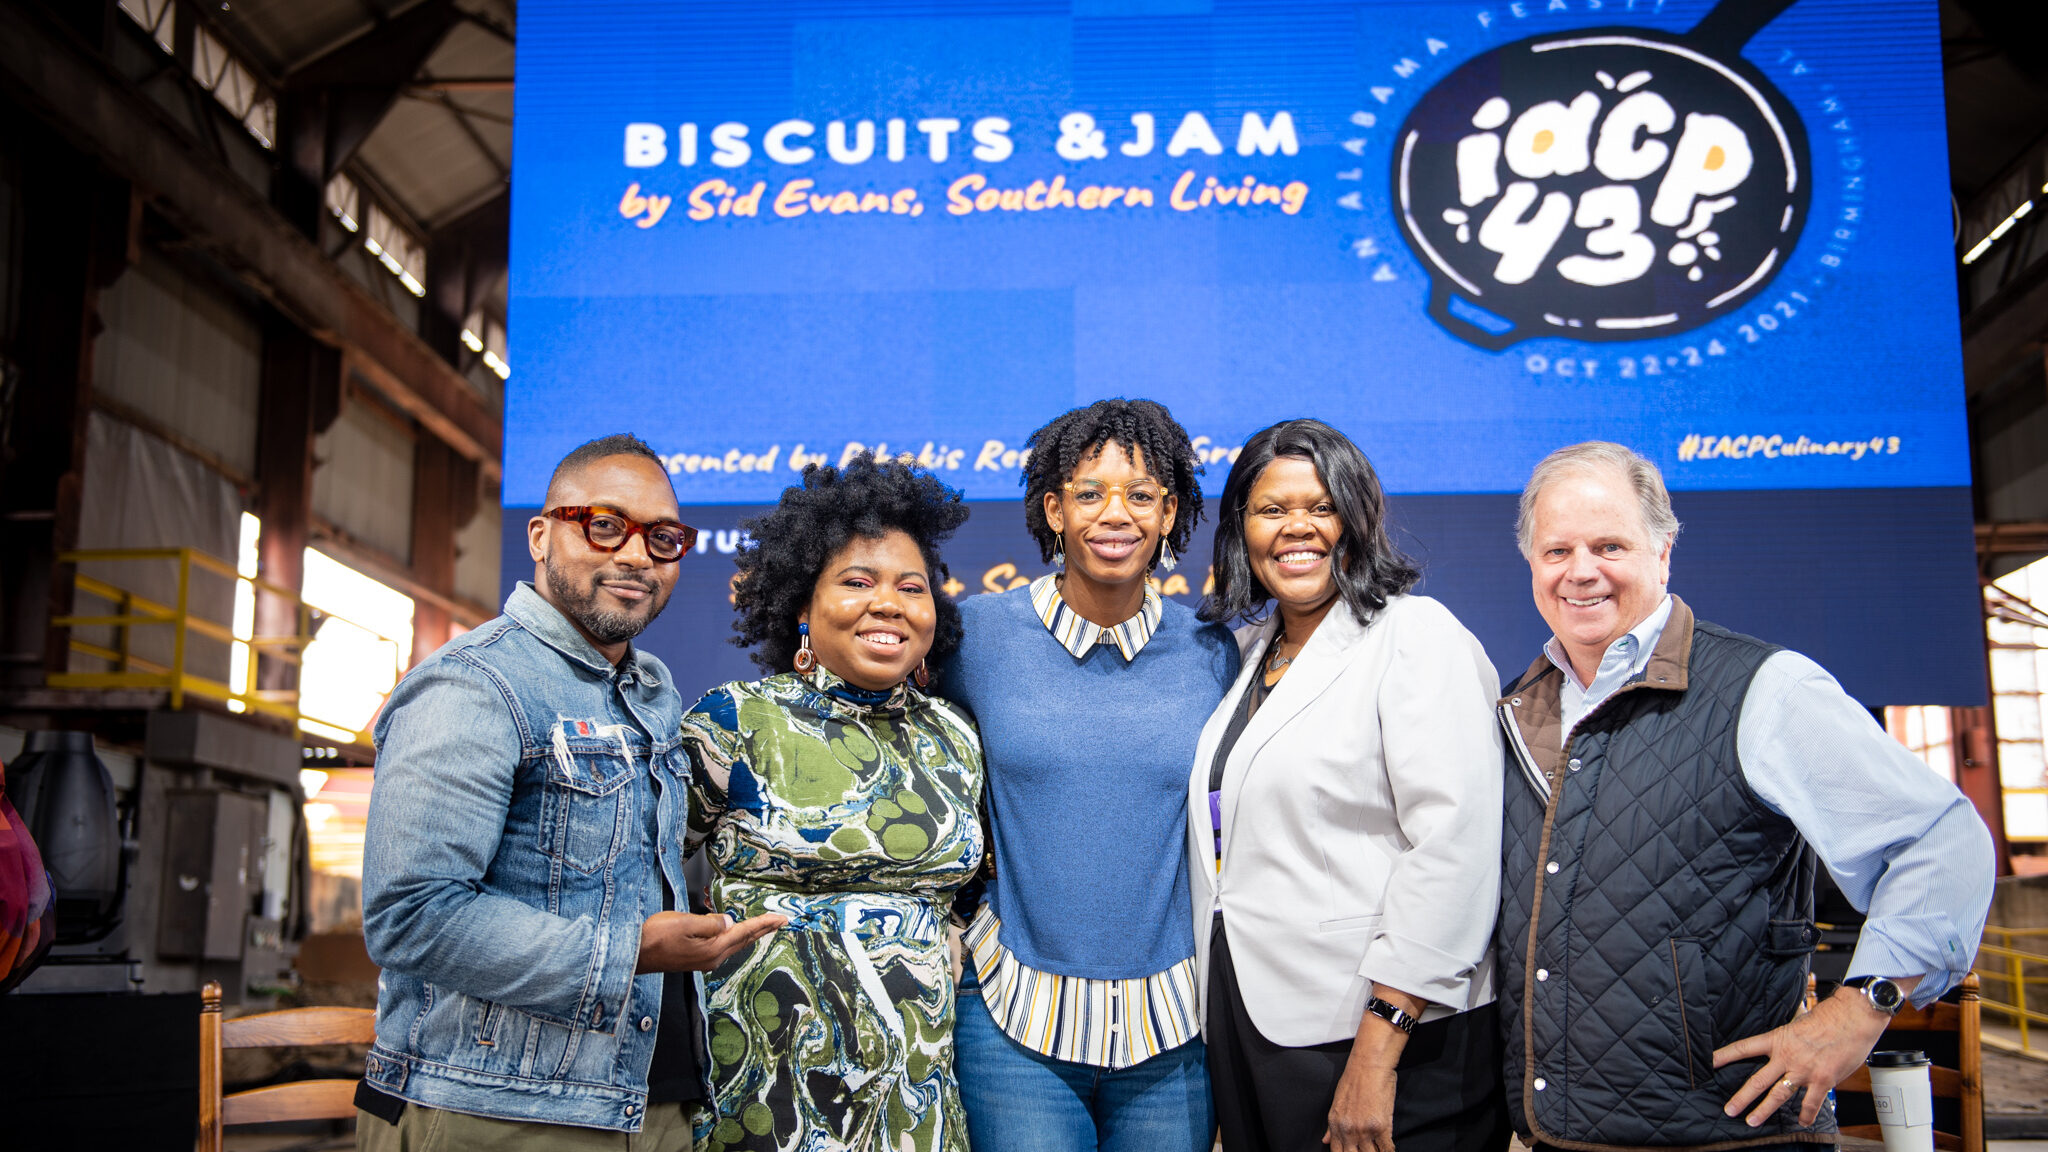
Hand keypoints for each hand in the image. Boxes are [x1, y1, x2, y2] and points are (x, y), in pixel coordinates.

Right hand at [636, 910, 785, 972]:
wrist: (635, 954)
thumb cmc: (656, 937)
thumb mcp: (686, 922)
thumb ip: (712, 923)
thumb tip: (730, 922)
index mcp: (713, 949)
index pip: (745, 932)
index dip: (764, 923)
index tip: (781, 919)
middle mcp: (712, 958)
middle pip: (744, 940)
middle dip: (763, 929)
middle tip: (779, 921)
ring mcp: (704, 960)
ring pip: (734, 943)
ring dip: (749, 933)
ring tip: (763, 924)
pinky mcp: (696, 959)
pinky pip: (722, 945)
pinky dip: (734, 936)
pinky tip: (734, 932)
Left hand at [1324, 1059, 1396, 1151]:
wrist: (1369, 1065)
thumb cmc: (1354, 1079)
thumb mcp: (1337, 1102)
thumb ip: (1332, 1126)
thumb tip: (1325, 1141)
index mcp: (1335, 1123)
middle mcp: (1348, 1130)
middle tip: (1366, 1150)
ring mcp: (1364, 1130)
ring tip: (1378, 1149)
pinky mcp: (1381, 1127)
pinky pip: (1386, 1149)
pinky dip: (1388, 1151)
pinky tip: (1388, 1149)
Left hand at [1713, 978, 1916, 1125]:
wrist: (1853, 1019)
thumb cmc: (1829, 1017)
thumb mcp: (1799, 1022)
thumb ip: (1789, 1036)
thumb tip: (1783, 1040)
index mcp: (1778, 1040)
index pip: (1745, 1047)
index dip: (1725, 1055)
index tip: (1710, 1061)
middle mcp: (1787, 1057)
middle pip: (1757, 1080)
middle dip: (1741, 1097)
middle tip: (1729, 1109)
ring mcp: (1803, 1070)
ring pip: (1778, 1095)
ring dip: (1764, 1110)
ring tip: (1752, 1121)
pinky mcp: (1822, 1080)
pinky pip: (1810, 1103)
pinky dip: (1806, 1114)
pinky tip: (1801, 1122)